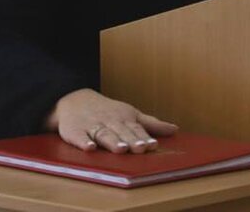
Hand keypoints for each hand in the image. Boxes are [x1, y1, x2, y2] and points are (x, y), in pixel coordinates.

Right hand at [46, 88, 178, 153]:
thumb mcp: (130, 113)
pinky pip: (79, 136)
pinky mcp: (75, 130)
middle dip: (130, 140)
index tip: (152, 145)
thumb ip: (151, 124)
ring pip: (103, 134)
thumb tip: (175, 129)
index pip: (135, 129)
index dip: (143, 137)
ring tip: (121, 149)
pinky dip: (83, 142)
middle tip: (140, 148)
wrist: (74, 100)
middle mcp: (109, 121)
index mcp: (124, 118)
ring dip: (112, 141)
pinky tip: (90, 148)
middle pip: (121, 132)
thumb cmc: (107, 111)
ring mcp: (92, 125)